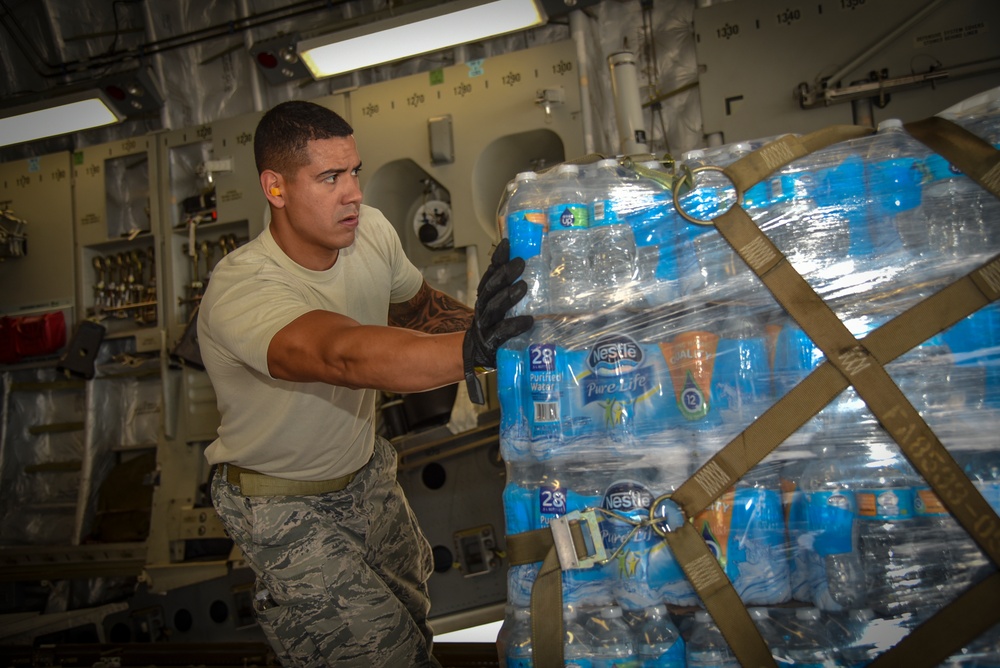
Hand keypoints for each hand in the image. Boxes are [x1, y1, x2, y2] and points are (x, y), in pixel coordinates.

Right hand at [463, 238, 533, 403]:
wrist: (476, 353)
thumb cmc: (497, 325)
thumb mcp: (503, 305)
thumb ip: (514, 289)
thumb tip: (537, 268)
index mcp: (486, 296)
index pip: (490, 273)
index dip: (498, 259)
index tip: (508, 243)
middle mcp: (483, 307)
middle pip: (490, 288)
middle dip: (504, 274)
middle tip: (520, 263)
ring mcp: (485, 325)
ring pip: (494, 308)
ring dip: (508, 296)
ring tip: (523, 287)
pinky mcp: (492, 343)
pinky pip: (502, 333)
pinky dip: (515, 326)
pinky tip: (528, 320)